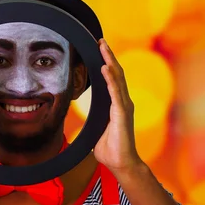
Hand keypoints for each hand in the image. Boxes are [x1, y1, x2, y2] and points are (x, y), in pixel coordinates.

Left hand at [93, 39, 143, 175]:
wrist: (121, 163)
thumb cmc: (110, 150)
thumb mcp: (96, 132)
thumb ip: (92, 123)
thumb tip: (79, 124)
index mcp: (116, 105)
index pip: (112, 79)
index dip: (107, 63)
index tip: (99, 49)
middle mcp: (123, 102)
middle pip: (117, 73)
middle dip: (108, 56)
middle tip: (101, 40)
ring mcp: (124, 106)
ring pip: (117, 78)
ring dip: (110, 61)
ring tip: (103, 46)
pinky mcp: (122, 113)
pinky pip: (115, 93)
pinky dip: (110, 79)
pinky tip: (105, 68)